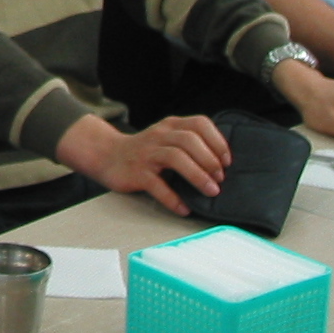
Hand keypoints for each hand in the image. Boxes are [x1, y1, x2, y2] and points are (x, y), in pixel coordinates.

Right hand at [56, 114, 229, 215]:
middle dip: (210, 160)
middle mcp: (159, 136)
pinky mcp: (136, 173)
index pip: (199, 124)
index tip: (226, 160)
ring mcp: (147, 154)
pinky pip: (157, 185)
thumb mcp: (166, 137)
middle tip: (220, 178)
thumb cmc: (144, 150)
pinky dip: (173, 199)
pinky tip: (184, 208)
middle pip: (189, 140)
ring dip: (197, 175)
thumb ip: (188, 142)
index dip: (217, 141)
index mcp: (170, 126)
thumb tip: (221, 162)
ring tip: (210, 191)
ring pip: (175, 158)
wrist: (106, 155)